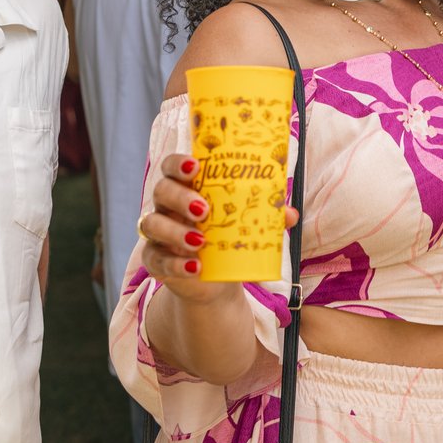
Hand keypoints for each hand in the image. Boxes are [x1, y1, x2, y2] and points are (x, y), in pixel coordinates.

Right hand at [136, 154, 299, 296]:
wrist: (215, 279)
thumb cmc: (227, 237)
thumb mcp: (245, 223)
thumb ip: (265, 215)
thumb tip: (290, 213)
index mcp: (186, 187)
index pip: (172, 166)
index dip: (179, 163)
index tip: (195, 167)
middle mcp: (167, 206)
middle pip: (162, 190)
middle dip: (180, 197)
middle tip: (203, 209)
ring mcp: (157, 233)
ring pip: (152, 223)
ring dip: (175, 231)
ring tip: (200, 241)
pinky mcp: (155, 260)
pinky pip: (154, 258)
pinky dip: (174, 264)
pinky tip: (194, 268)